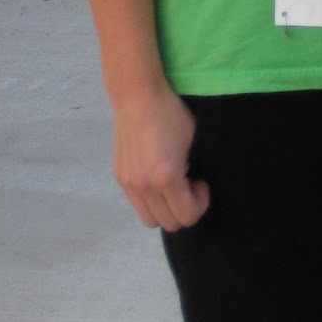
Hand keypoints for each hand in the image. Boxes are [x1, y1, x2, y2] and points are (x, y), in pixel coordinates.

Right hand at [112, 85, 209, 231]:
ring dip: (166, 209)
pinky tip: (158, 176)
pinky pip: (137, 204)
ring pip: (150, 219)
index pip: (187, 218)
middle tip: (190, 183)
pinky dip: (151, 200)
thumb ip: (197, 169)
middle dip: (184, 208)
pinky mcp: (120, 178)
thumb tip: (200, 186)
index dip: (201, 204)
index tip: (201, 182)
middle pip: (168, 224)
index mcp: (166, 178)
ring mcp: (129, 184)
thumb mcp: (195, 141)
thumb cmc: (173, 114)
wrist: (138, 97)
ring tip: (173, 184)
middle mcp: (144, 186)